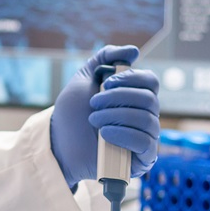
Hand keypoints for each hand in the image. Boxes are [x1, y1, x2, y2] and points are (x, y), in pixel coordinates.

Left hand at [50, 45, 159, 189]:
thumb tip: (133, 51)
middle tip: (93, 104)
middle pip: (149, 99)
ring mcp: (146, 138)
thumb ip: (105, 58)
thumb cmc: (73, 113)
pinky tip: (104, 134)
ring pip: (146, 119)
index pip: (151, 81)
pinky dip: (123, 134)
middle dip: (117, 98)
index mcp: (136, 97)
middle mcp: (145, 116)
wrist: (58, 143)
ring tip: (93, 120)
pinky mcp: (142, 159)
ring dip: (115, 116)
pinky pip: (146, 143)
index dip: (130, 78)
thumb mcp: (85, 78)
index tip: (106, 83)